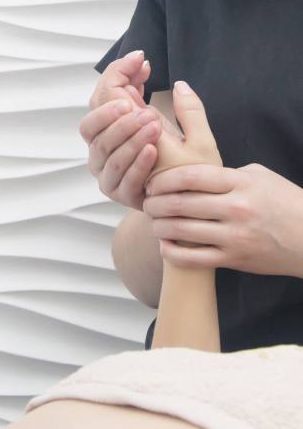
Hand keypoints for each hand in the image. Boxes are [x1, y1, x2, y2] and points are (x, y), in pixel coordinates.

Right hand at [79, 51, 183, 210]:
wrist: (181, 193)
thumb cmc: (170, 155)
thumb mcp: (157, 115)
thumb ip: (143, 89)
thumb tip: (139, 62)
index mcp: (103, 133)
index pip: (94, 108)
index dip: (111, 83)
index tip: (138, 64)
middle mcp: (100, 154)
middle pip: (91, 132)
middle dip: (112, 117)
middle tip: (138, 107)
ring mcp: (109, 177)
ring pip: (108, 156)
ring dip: (129, 138)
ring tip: (153, 126)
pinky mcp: (123, 195)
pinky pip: (126, 181)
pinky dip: (137, 165)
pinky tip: (152, 150)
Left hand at [143, 162, 302, 275]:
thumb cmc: (282, 203)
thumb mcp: (259, 176)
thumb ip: (225, 173)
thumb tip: (190, 169)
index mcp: (240, 183)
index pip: (190, 176)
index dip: (163, 179)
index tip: (152, 183)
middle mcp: (236, 208)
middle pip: (179, 204)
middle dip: (154, 204)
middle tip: (146, 204)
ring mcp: (234, 236)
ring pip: (181, 231)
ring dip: (159, 227)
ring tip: (153, 223)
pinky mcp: (233, 259)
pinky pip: (192, 259)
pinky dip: (171, 253)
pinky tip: (164, 246)